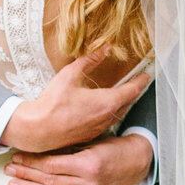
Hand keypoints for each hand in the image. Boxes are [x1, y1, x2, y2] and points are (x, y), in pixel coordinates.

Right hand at [1, 51, 151, 155]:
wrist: (38, 130)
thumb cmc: (53, 104)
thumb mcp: (70, 75)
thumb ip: (89, 60)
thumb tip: (104, 48)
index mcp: (107, 102)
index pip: (132, 90)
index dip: (140, 82)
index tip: (146, 76)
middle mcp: (107, 117)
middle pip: (127, 103)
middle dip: (133, 93)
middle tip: (137, 85)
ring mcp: (99, 128)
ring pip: (117, 114)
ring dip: (122, 104)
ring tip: (123, 96)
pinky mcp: (90, 135)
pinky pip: (106, 123)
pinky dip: (110, 114)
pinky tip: (103, 110)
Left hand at [4, 132, 153, 184]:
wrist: (137, 162)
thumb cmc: (114, 148)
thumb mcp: (92, 141)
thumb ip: (68, 147)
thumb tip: (40, 146)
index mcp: (88, 164)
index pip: (51, 165)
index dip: (31, 160)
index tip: (17, 155)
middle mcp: (88, 183)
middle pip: (49, 180)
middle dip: (25, 173)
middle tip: (8, 169)